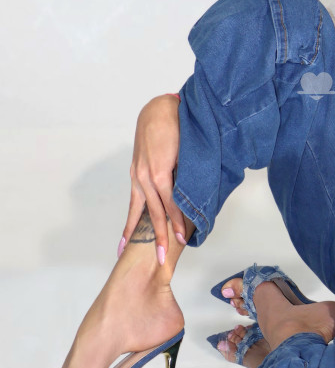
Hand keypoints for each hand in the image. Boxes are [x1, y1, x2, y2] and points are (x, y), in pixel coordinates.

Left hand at [119, 95, 185, 258]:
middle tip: (154, 259)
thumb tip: (178, 187)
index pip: (134, 208)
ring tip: (170, 249)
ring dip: (164, 231)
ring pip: (157, 210)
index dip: (129, 229)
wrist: (164, 108)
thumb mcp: (161, 153)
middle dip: (149, 238)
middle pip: (145, 215)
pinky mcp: (160, 170)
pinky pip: (168, 199)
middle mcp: (139, 177)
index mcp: (138, 175)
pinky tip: (179, 228)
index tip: (122, 248)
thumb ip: (167, 172)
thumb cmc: (166, 127)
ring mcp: (148, 175)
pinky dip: (174, 215)